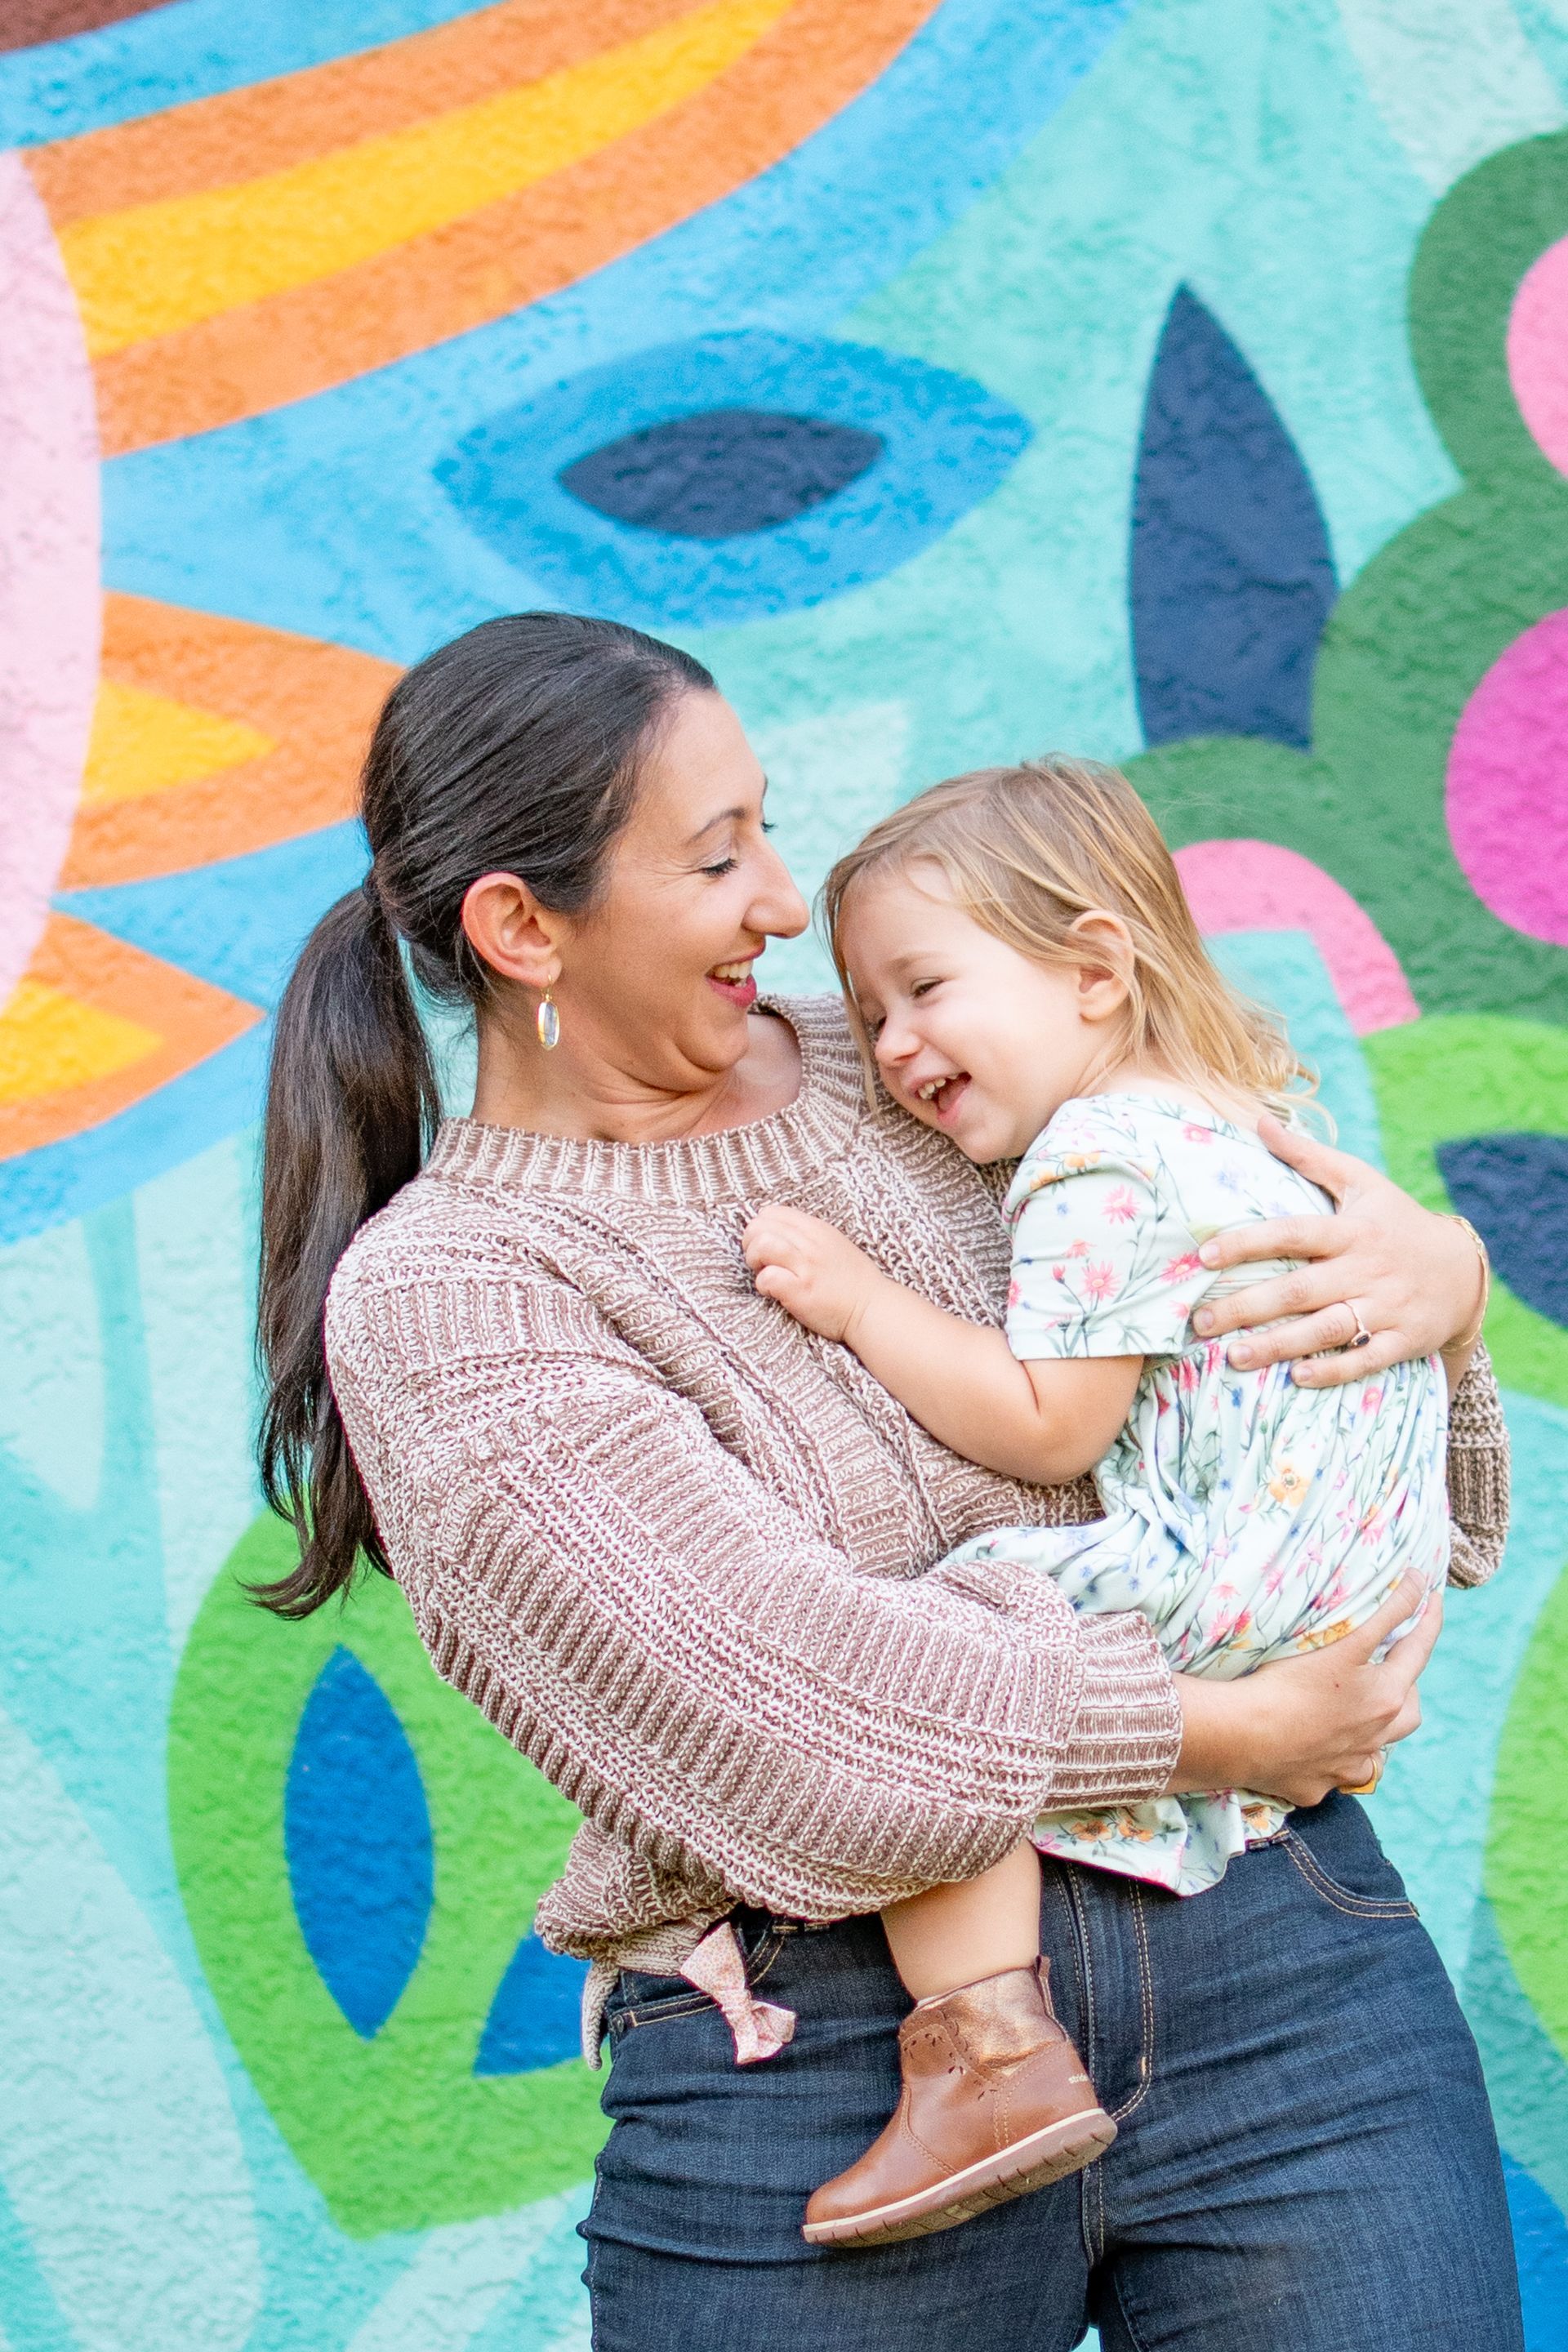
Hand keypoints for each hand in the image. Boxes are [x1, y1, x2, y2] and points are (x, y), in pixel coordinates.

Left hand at [743, 1205, 883, 1343]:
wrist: (872, 1309)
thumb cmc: (854, 1282)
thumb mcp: (835, 1244)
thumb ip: (809, 1236)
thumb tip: (778, 1233)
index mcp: (818, 1229)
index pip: (773, 1212)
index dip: (760, 1227)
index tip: (766, 1244)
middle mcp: (811, 1243)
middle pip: (760, 1226)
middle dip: (751, 1243)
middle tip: (759, 1261)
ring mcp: (806, 1266)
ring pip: (761, 1245)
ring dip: (754, 1260)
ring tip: (765, 1273)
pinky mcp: (801, 1290)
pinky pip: (767, 1278)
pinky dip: (763, 1285)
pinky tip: (773, 1292)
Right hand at [1167, 1576, 1441, 1806]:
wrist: (1242, 1736)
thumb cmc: (1288, 1684)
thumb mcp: (1343, 1644)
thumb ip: (1386, 1614)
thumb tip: (1420, 1583)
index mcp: (1385, 1698)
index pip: (1418, 1651)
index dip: (1429, 1621)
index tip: (1435, 1597)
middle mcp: (1375, 1737)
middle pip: (1409, 1711)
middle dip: (1407, 1688)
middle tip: (1390, 1666)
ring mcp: (1347, 1767)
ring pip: (1379, 1752)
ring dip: (1378, 1731)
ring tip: (1362, 1714)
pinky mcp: (1316, 1786)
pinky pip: (1337, 1774)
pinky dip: (1336, 1761)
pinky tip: (1319, 1749)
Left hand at [1189, 1115, 1484, 1387]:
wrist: (1463, 1270)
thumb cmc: (1397, 1222)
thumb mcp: (1361, 1182)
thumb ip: (1309, 1157)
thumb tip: (1260, 1121)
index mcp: (1350, 1230)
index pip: (1292, 1233)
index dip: (1248, 1243)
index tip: (1205, 1256)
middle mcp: (1365, 1269)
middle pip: (1299, 1290)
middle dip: (1247, 1307)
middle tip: (1201, 1320)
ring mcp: (1386, 1307)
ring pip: (1327, 1329)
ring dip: (1279, 1345)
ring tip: (1235, 1356)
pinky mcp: (1404, 1340)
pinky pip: (1366, 1359)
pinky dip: (1334, 1371)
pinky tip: (1298, 1379)